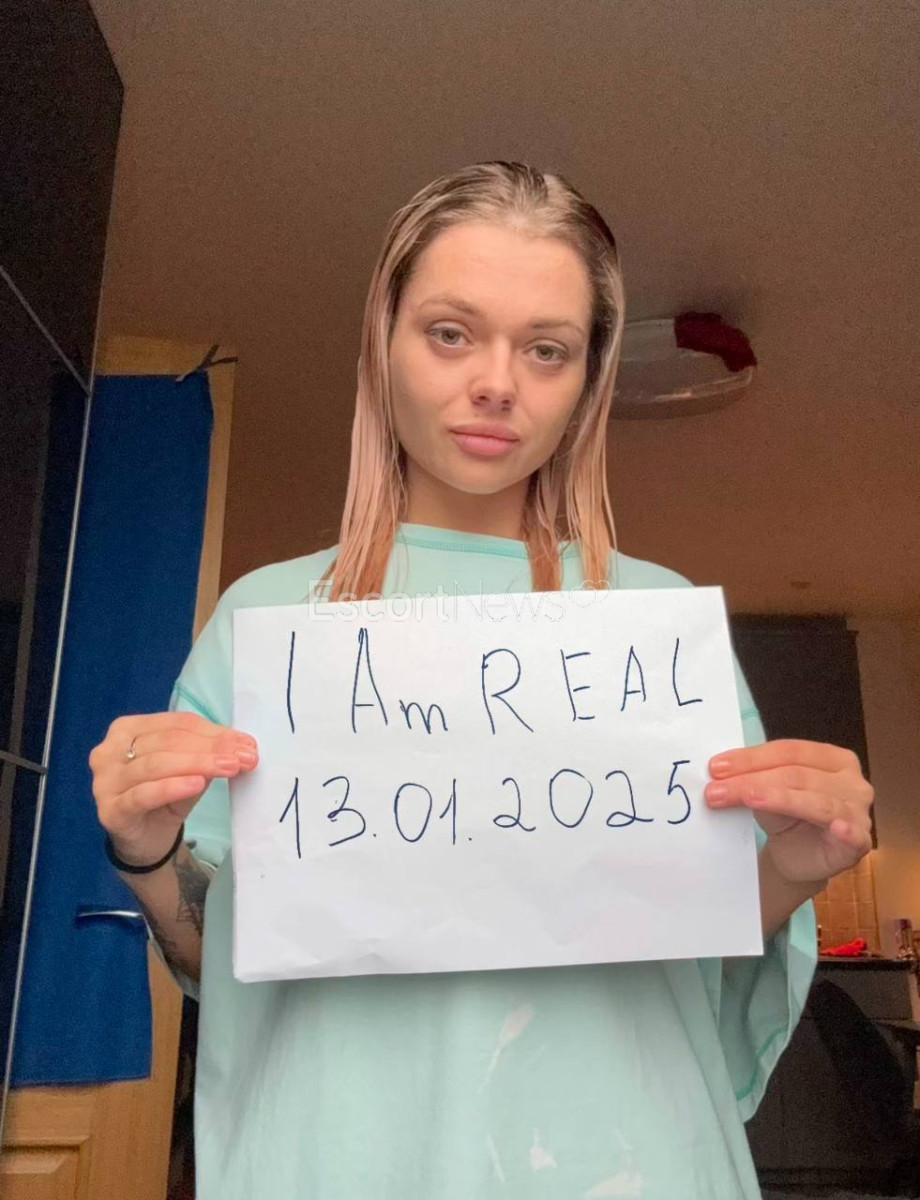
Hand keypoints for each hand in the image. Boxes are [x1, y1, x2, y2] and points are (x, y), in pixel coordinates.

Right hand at [90, 710, 258, 866]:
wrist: (145, 842)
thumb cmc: (165, 797)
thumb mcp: (190, 770)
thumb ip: (209, 753)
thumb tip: (244, 745)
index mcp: (127, 730)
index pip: (177, 724)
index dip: (214, 732)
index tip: (247, 744)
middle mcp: (108, 751)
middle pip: (168, 741)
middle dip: (211, 748)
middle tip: (245, 757)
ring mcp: (105, 781)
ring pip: (156, 765)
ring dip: (198, 764)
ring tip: (229, 767)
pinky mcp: (110, 810)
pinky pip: (143, 794)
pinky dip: (172, 787)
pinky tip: (197, 784)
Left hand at [704, 738, 873, 885]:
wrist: (799, 859)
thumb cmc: (787, 819)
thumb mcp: (767, 793)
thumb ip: (754, 779)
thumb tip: (720, 771)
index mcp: (832, 759)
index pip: (789, 751)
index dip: (752, 757)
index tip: (716, 767)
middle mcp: (852, 781)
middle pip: (797, 774)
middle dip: (752, 780)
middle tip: (715, 789)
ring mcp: (859, 812)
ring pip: (815, 800)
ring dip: (776, 798)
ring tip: (747, 798)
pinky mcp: (859, 843)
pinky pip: (852, 835)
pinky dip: (846, 830)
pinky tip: (838, 828)